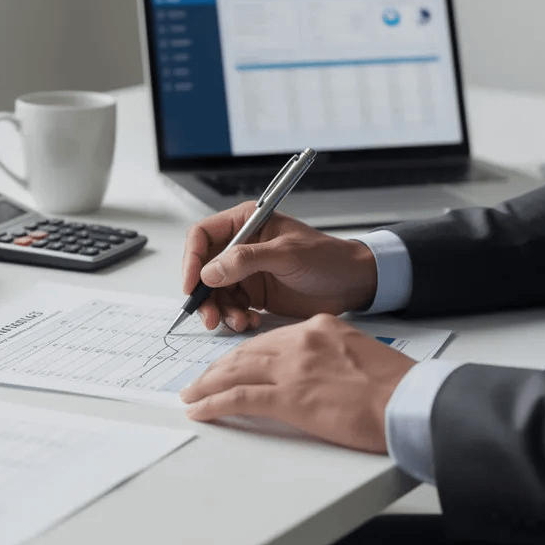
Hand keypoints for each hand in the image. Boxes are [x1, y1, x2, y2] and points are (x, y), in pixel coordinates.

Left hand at [179, 314, 414, 452]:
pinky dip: (214, 403)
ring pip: (235, 371)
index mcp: (319, 327)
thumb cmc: (396, 386)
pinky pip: (239, 398)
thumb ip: (331, 355)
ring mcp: (292, 368)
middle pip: (246, 352)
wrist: (410, 401)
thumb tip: (316, 372)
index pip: (270, 339)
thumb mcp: (360, 353)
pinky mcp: (289, 397)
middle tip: (200, 381)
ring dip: (207, 385)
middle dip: (219, 368)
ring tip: (191, 396)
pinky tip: (200, 409)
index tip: (231, 364)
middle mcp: (301, 341)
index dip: (244, 354)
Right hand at [181, 201, 377, 331]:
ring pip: (214, 292)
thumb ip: (246, 260)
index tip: (192, 285)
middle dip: (204, 294)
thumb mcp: (286, 255)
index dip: (192, 259)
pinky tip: (251, 322)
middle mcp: (240, 246)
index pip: (203, 236)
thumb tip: (209, 272)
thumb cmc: (326, 258)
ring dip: (220, 310)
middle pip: (203, 269)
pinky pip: (231, 306)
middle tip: (210, 317)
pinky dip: (235, 317)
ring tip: (238, 322)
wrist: (352, 283)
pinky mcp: (253, 293)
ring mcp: (245, 271)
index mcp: (246, 222)